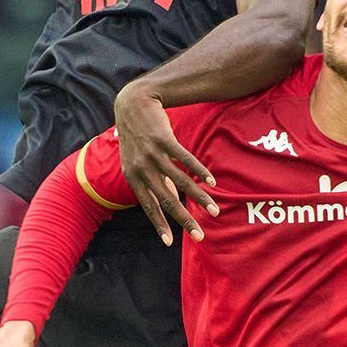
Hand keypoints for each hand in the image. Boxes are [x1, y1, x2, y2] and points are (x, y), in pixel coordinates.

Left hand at [114, 83, 217, 244]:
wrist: (133, 104)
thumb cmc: (137, 136)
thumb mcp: (138, 160)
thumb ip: (154, 180)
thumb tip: (173, 199)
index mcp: (133, 177)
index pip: (148, 206)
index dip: (159, 224)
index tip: (169, 243)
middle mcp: (142, 169)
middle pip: (166, 200)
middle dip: (184, 219)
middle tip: (199, 236)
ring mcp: (152, 154)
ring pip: (180, 182)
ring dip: (199, 198)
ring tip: (214, 210)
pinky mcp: (164, 140)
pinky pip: (185, 160)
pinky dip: (199, 171)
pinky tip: (211, 181)